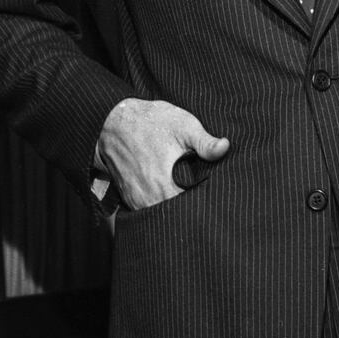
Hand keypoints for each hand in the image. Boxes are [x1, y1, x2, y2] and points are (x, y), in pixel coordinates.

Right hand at [98, 98, 228, 210]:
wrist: (113, 123)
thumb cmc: (151, 122)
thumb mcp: (183, 125)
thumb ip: (205, 141)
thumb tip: (225, 148)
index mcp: (165, 186)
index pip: (193, 210)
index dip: (205, 204)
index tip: (213, 195)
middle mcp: (149, 200)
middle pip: (177, 216)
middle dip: (192, 207)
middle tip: (203, 194)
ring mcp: (137, 201)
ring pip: (162, 214)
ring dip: (175, 207)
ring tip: (186, 190)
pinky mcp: (129, 199)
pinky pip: (149, 210)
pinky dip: (160, 203)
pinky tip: (170, 189)